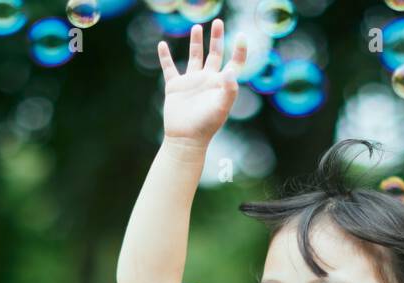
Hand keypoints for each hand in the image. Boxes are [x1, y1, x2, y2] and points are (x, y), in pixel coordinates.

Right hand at [158, 19, 247, 145]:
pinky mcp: (175, 87)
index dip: (239, 50)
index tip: (241, 36)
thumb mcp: (221, 108)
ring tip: (197, 27)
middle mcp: (207, 80)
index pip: (234, 63)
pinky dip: (165, 56)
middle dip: (217, 38)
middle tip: (218, 22)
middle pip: (215, 54)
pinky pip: (169, 68)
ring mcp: (191, 82)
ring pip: (195, 57)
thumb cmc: (206, 126)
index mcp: (221, 84)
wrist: (185, 139)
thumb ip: (229, 89)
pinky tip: (162, 44)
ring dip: (196, 42)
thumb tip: (231, 72)